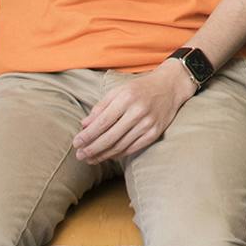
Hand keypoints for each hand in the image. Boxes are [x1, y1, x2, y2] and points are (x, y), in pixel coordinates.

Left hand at [72, 62, 194, 163]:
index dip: (87, 135)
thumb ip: (100, 107)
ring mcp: (148, 123)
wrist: (170, 86)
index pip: (102, 122)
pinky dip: (118, 154)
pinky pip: (133, 148)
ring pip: (121, 145)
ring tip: (90, 159)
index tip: (76, 143)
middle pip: (110, 137)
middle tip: (80, 156)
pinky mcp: (155, 133)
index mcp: (126, 98)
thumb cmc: (140, 88)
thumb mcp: (118, 91)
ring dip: (103, 155)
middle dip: (92, 148)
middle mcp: (138, 111)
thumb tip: (84, 126)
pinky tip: (108, 156)